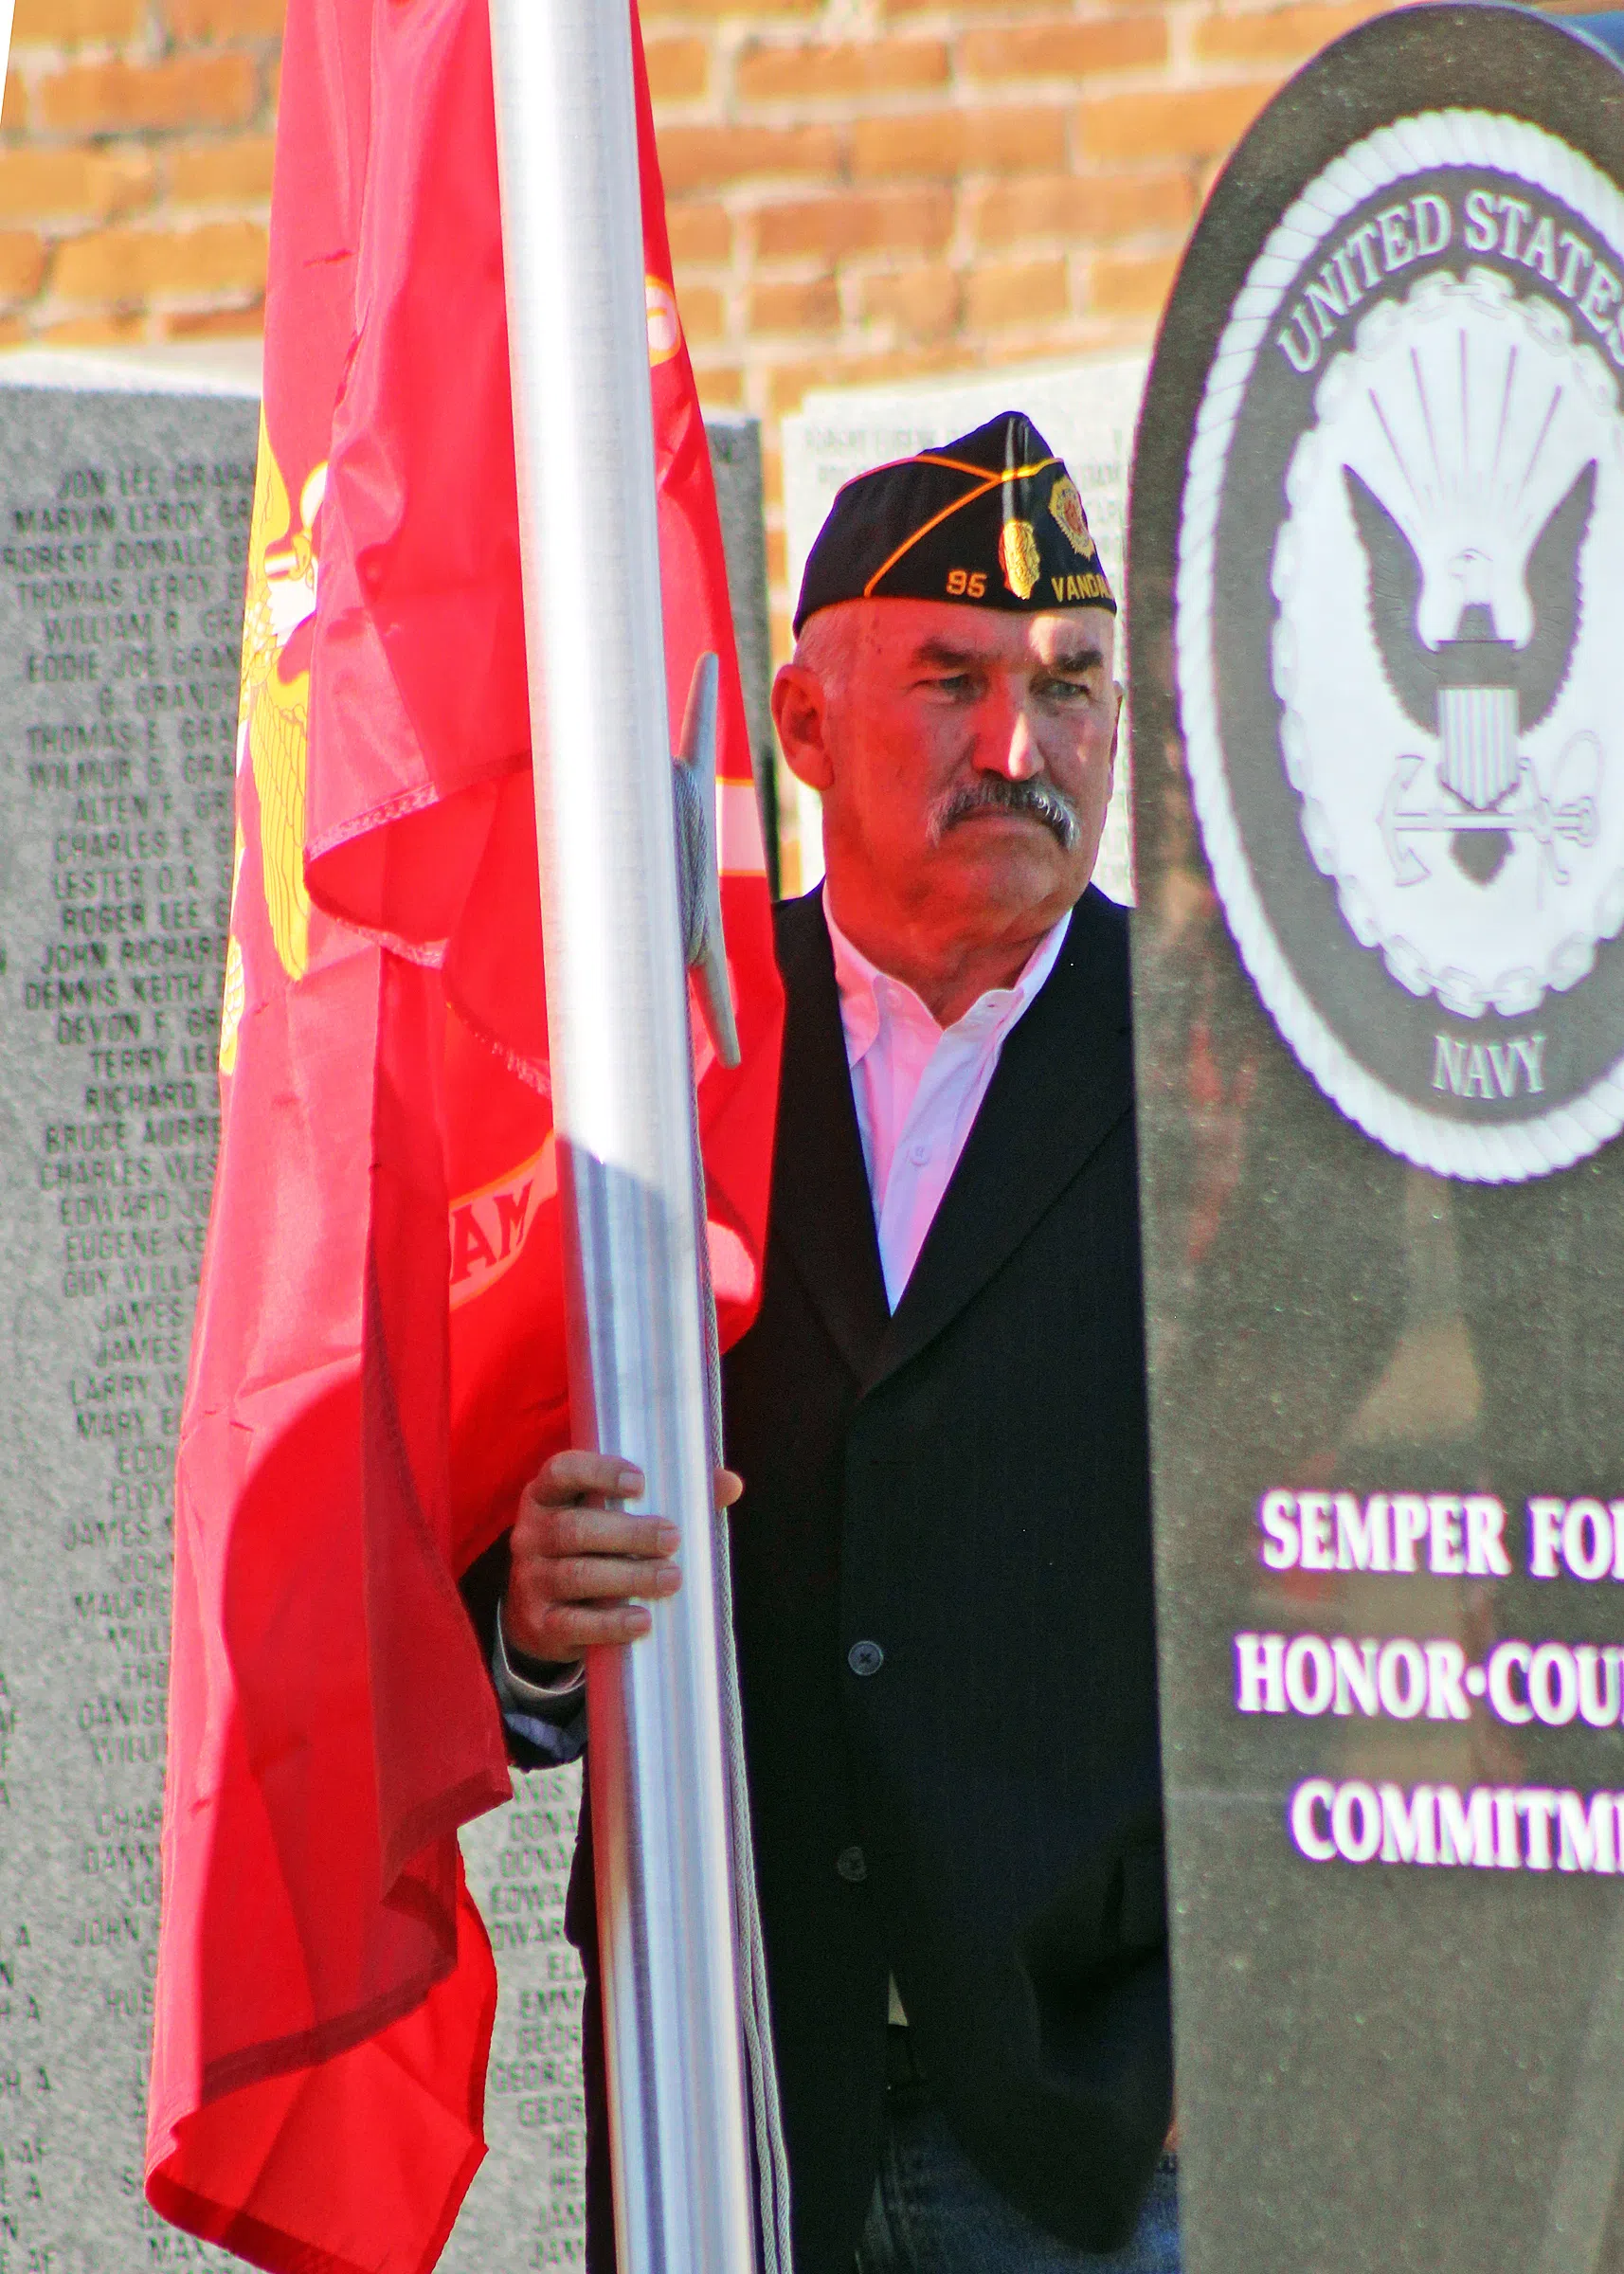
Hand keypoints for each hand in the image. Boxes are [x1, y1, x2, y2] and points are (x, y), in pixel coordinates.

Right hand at [502, 1448, 742, 1664]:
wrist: (543, 1615)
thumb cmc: (594, 1550)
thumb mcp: (613, 1517)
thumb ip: (671, 1496)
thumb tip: (730, 1484)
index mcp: (548, 1496)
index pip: (562, 1472)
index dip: (598, 1473)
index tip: (640, 1482)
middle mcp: (531, 1533)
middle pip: (575, 1529)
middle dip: (629, 1533)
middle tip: (673, 1538)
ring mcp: (531, 1580)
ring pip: (575, 1575)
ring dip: (627, 1576)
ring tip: (671, 1578)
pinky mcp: (539, 1623)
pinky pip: (573, 1623)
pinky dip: (610, 1623)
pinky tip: (642, 1621)